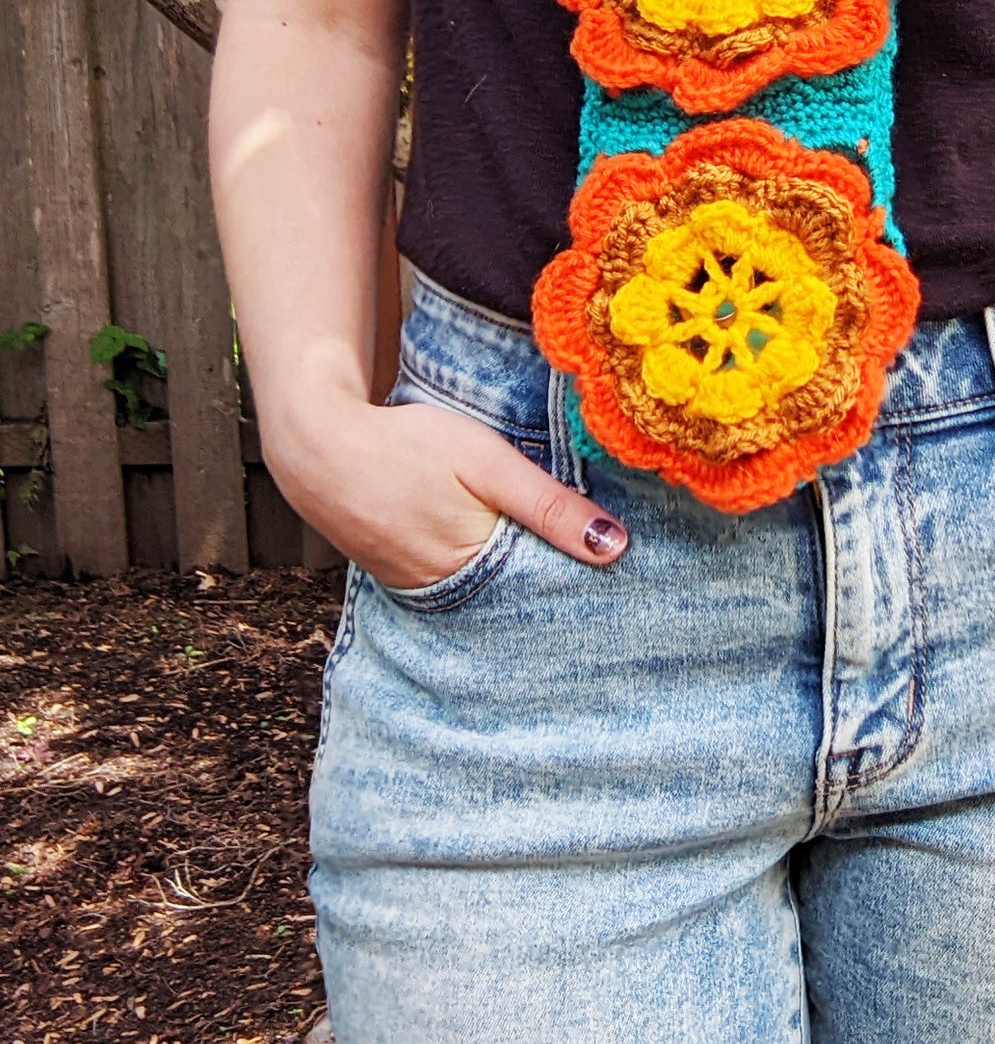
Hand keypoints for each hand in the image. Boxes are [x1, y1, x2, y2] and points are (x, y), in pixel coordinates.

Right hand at [264, 387, 628, 589]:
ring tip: (562, 561)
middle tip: (605, 573)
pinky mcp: (406, 575)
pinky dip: (485, 567)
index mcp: (477, 569)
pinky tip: (503, 548)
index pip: (549, 592)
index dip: (585, 580)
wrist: (318, 446)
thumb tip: (615, 547)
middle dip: (558, 585)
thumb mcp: (488, 463)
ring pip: (492, 591)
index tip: (626, 576)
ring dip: (522, 576)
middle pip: (522, 598)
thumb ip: (548, 505)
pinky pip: (461, 581)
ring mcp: (424, 588)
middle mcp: (451, 593)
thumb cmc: (406, 445)